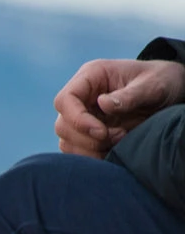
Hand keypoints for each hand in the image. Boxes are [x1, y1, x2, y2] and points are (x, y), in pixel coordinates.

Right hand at [55, 58, 184, 156]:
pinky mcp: (87, 133)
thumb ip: (129, 95)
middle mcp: (81, 97)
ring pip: (67, 141)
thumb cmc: (162, 81)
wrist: (172, 91)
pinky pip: (77, 150)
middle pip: (63, 124)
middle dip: (88, 138)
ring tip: (120, 140)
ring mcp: (83, 116)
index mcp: (91, 77)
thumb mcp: (153, 85)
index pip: (65, 100)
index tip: (101, 132)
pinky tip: (114, 149)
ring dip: (91, 149)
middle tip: (118, 136)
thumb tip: (102, 104)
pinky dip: (93, 156)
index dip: (77, 119)